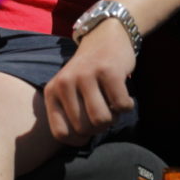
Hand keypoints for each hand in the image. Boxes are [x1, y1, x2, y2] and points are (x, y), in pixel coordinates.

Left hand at [43, 21, 135, 145]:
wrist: (106, 36)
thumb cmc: (88, 73)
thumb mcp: (68, 91)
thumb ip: (68, 116)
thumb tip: (81, 142)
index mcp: (52, 91)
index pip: (61, 134)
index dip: (79, 138)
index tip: (87, 129)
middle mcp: (65, 82)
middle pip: (84, 129)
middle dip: (99, 126)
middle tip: (103, 110)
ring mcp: (86, 75)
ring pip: (102, 121)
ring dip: (113, 118)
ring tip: (112, 104)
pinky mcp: (109, 70)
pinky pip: (122, 107)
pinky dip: (127, 106)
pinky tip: (123, 94)